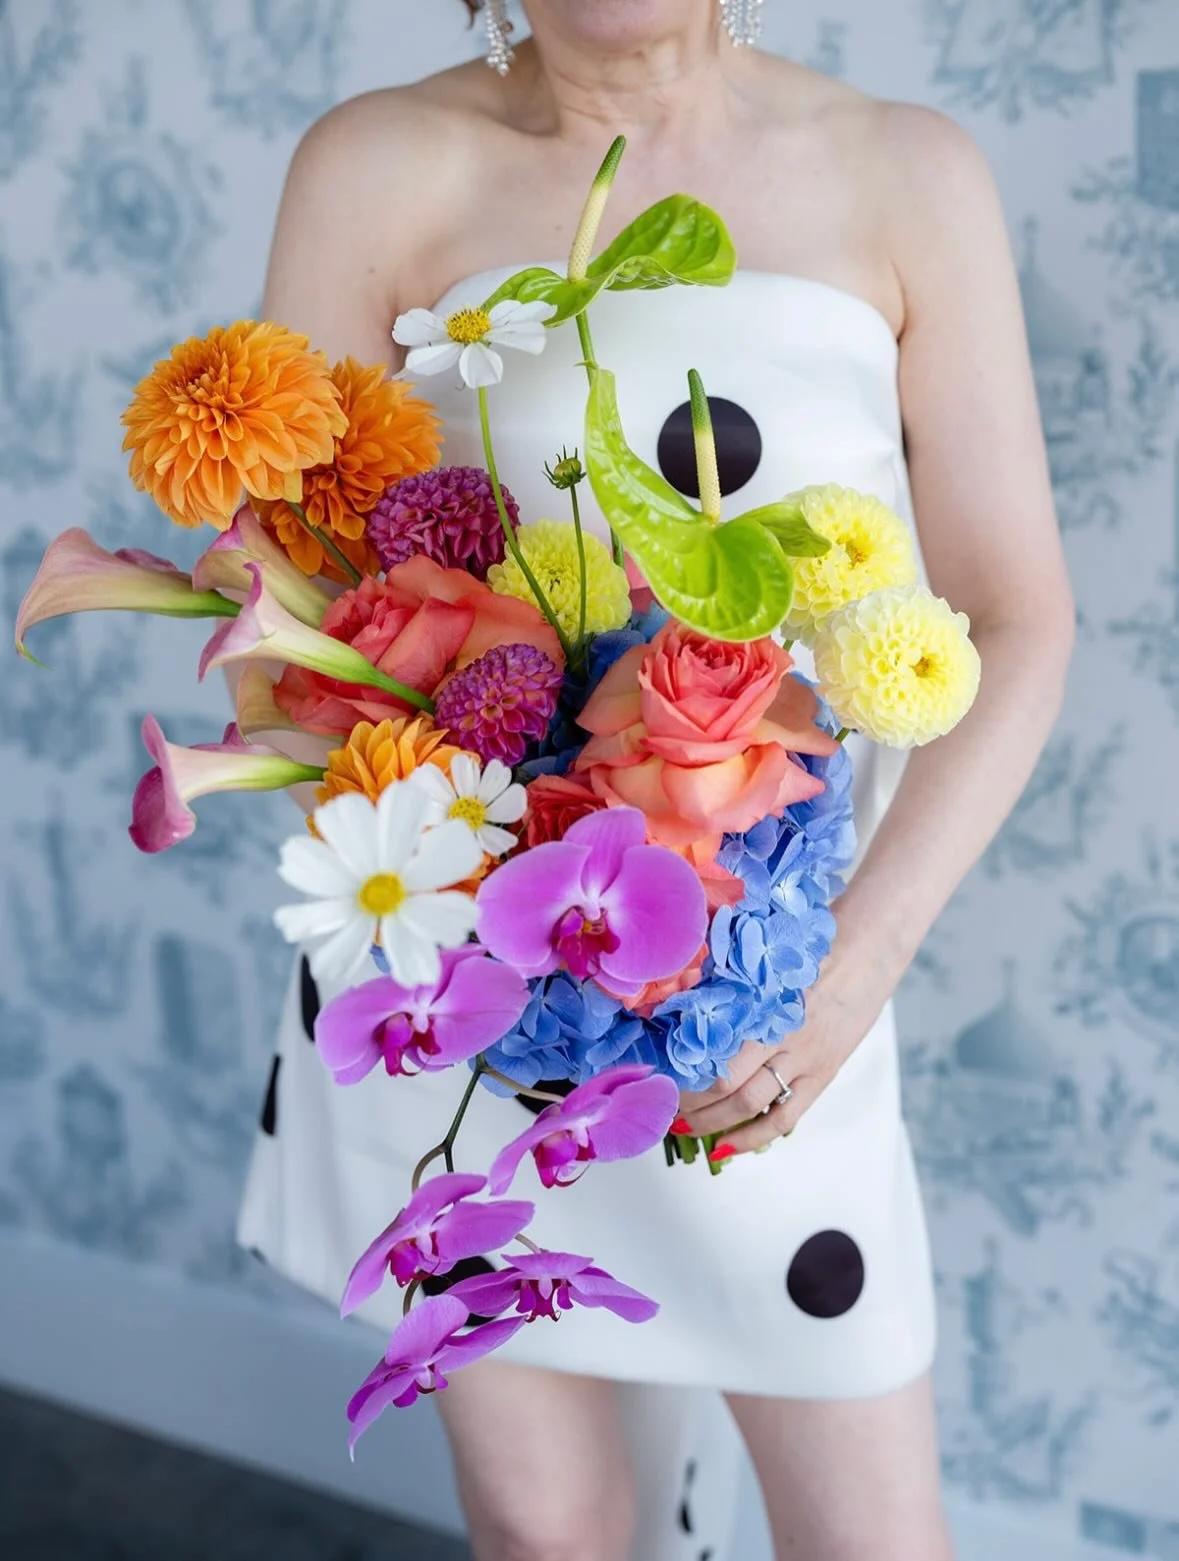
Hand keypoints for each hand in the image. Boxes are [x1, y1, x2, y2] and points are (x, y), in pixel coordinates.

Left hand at [675, 963, 885, 1158]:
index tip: (655, 1077)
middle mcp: (780, 1033)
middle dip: (688, 1101)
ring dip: (711, 1122)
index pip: (711, 1049)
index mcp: (760, 1002)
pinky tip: (728, 1147)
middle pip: (723, 1082)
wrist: (870, 948)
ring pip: (749, 1104)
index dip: (679, 1070)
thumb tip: (684, 1006)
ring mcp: (804, 1057)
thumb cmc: (814, 945)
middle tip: (662, 1106)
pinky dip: (753, 1137)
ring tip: (684, 1128)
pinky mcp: (823, 1073)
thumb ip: (732, 987)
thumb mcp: (765, 960)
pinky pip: (785, 1117)